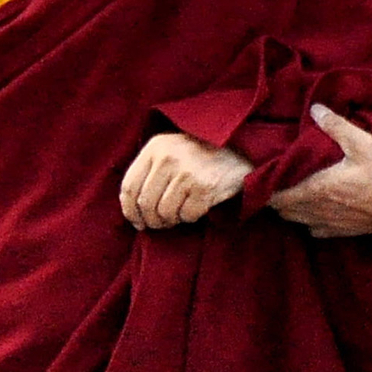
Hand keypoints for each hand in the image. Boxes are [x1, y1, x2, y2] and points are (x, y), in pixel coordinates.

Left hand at [120, 134, 251, 229]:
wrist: (242, 152)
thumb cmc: (199, 157)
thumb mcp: (171, 152)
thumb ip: (149, 172)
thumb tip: (130, 209)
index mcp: (155, 146)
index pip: (129, 186)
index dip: (129, 210)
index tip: (137, 222)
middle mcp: (168, 157)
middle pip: (145, 203)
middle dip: (151, 220)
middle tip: (160, 224)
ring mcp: (187, 172)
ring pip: (165, 213)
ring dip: (171, 220)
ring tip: (180, 213)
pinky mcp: (204, 187)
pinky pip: (186, 216)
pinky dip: (190, 217)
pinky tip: (197, 207)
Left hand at [268, 104, 371, 237]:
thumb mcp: (364, 144)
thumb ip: (337, 126)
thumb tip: (315, 109)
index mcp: (319, 188)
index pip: (279, 194)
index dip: (264, 188)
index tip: (258, 178)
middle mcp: (320, 209)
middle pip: (285, 210)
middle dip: (274, 198)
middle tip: (271, 183)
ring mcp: (332, 223)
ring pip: (298, 221)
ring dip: (290, 210)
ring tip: (288, 195)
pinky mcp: (345, 232)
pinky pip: (316, 231)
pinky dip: (308, 222)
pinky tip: (313, 213)